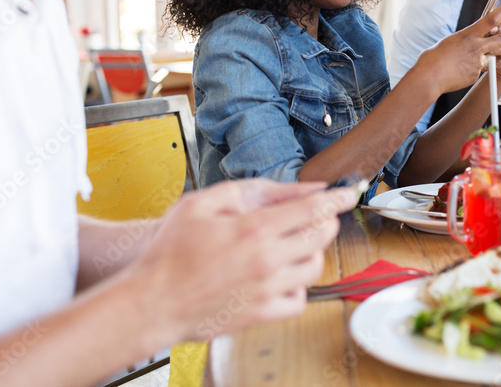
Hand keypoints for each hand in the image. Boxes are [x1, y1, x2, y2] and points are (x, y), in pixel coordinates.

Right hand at [125, 179, 357, 343]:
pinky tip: (281, 276)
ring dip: (311, 252)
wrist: (150, 301)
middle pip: (322, 236)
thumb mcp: (203, 203)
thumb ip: (253, 190)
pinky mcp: (262, 314)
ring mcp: (267, 290)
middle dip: (325, 221)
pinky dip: (298, 286)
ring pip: (315, 267)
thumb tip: (296, 187)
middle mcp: (266, 260)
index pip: (313, 208)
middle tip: (314, 217)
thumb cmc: (170, 251)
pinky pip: (300, 300)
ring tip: (290, 245)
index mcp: (253, 228)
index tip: (350, 193)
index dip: (337, 198)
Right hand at [414, 0, 500, 95]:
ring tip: (492, 55)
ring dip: (498, 54)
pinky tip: (467, 70)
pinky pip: (484, 70)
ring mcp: (477, 62)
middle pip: (500, 40)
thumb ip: (465, 39)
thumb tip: (471, 38)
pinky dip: (480, 68)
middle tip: (499, 41)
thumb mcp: (451, 41)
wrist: (430, 76)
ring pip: (498, 56)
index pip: (490, 20)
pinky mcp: (476, 74)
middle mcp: (475, 47)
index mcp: (467, 35)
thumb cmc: (434, 57)